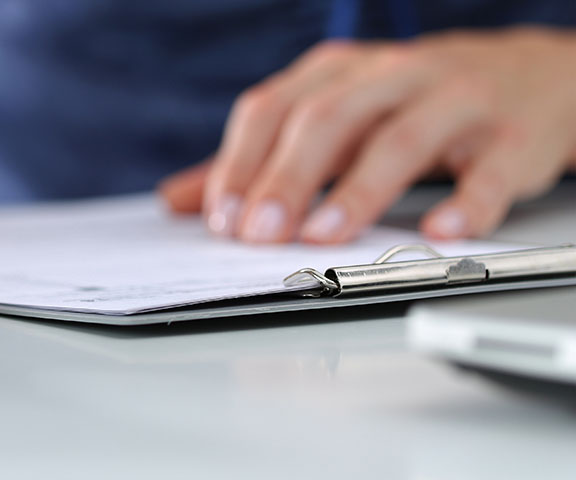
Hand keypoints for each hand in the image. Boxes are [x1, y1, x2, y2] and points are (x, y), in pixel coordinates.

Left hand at [160, 28, 575, 243]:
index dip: (240, 163)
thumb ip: (257, 158)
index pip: (273, 109)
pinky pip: (489, 171)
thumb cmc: (412, 102)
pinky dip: (465, 203)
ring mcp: (456, 101)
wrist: (536, 76)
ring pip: (400, 140)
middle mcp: (393, 76)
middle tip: (256, 235)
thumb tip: (178, 201)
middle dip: (285, 179)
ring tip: (322, 237)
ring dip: (357, 193)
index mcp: (339, 72)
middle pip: (328, 122)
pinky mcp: (512, 136)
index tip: (220, 219)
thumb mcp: (332, 117)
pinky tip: (436, 233)